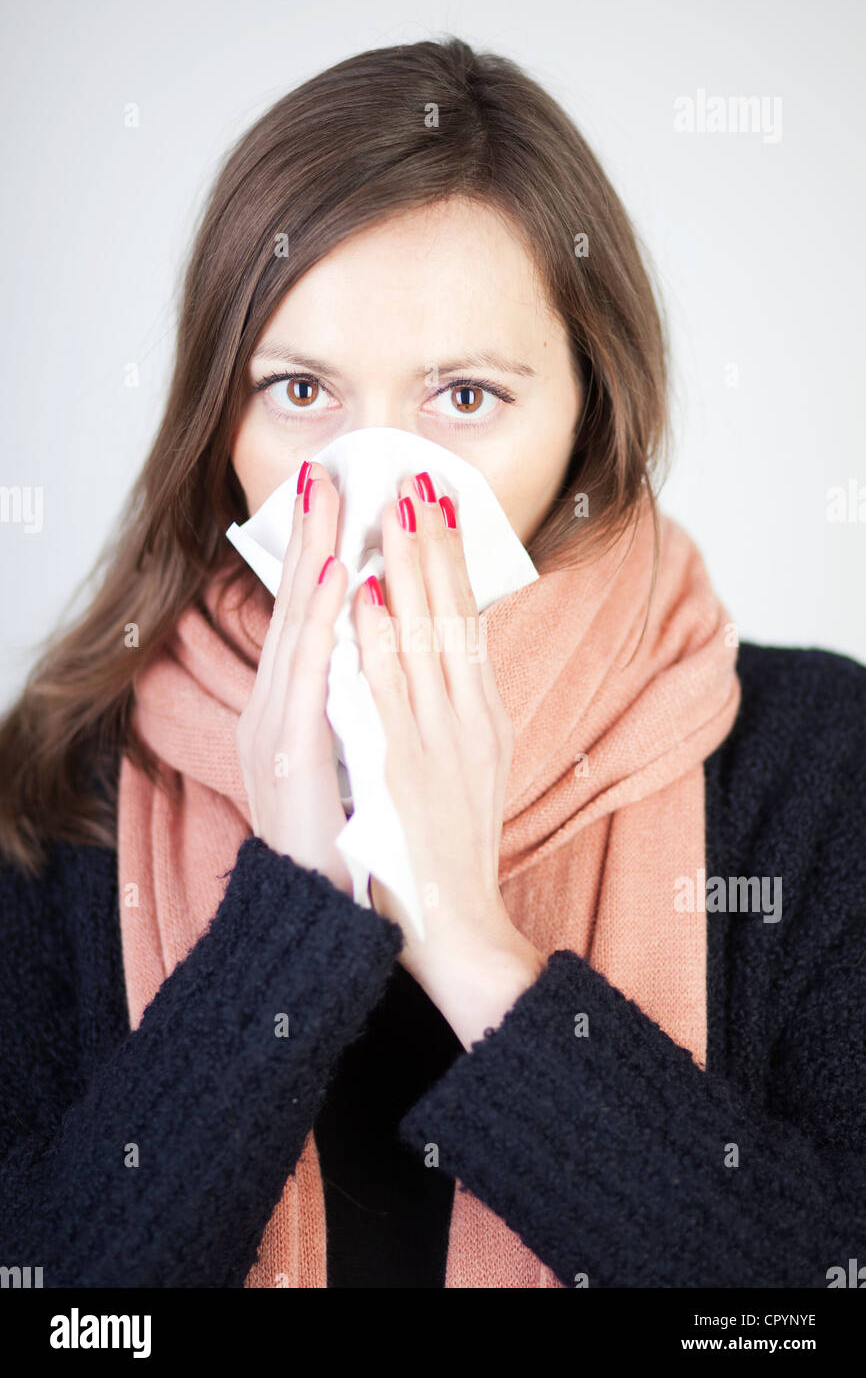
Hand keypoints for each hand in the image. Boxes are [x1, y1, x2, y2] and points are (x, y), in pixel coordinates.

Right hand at [235, 461, 351, 892]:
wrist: (318, 912)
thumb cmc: (341, 838)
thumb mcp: (342, 757)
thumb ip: (352, 704)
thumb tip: (383, 655)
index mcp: (295, 708)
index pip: (310, 615)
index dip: (319, 552)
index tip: (336, 496)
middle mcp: (280, 710)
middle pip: (299, 607)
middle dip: (314, 534)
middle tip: (327, 469)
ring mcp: (282, 730)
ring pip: (304, 628)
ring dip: (317, 555)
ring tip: (331, 496)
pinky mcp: (294, 756)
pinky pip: (314, 677)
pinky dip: (324, 623)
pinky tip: (338, 578)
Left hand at [354, 473, 545, 1047]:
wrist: (460, 927)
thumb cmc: (452, 851)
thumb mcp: (470, 771)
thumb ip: (457, 714)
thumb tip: (441, 657)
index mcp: (484, 718)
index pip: (470, 621)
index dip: (455, 560)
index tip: (441, 507)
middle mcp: (471, 719)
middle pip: (455, 614)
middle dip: (435, 543)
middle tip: (420, 479)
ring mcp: (442, 739)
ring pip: (426, 636)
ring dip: (409, 569)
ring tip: (395, 509)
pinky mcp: (407, 764)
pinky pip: (390, 686)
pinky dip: (379, 634)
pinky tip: (365, 592)